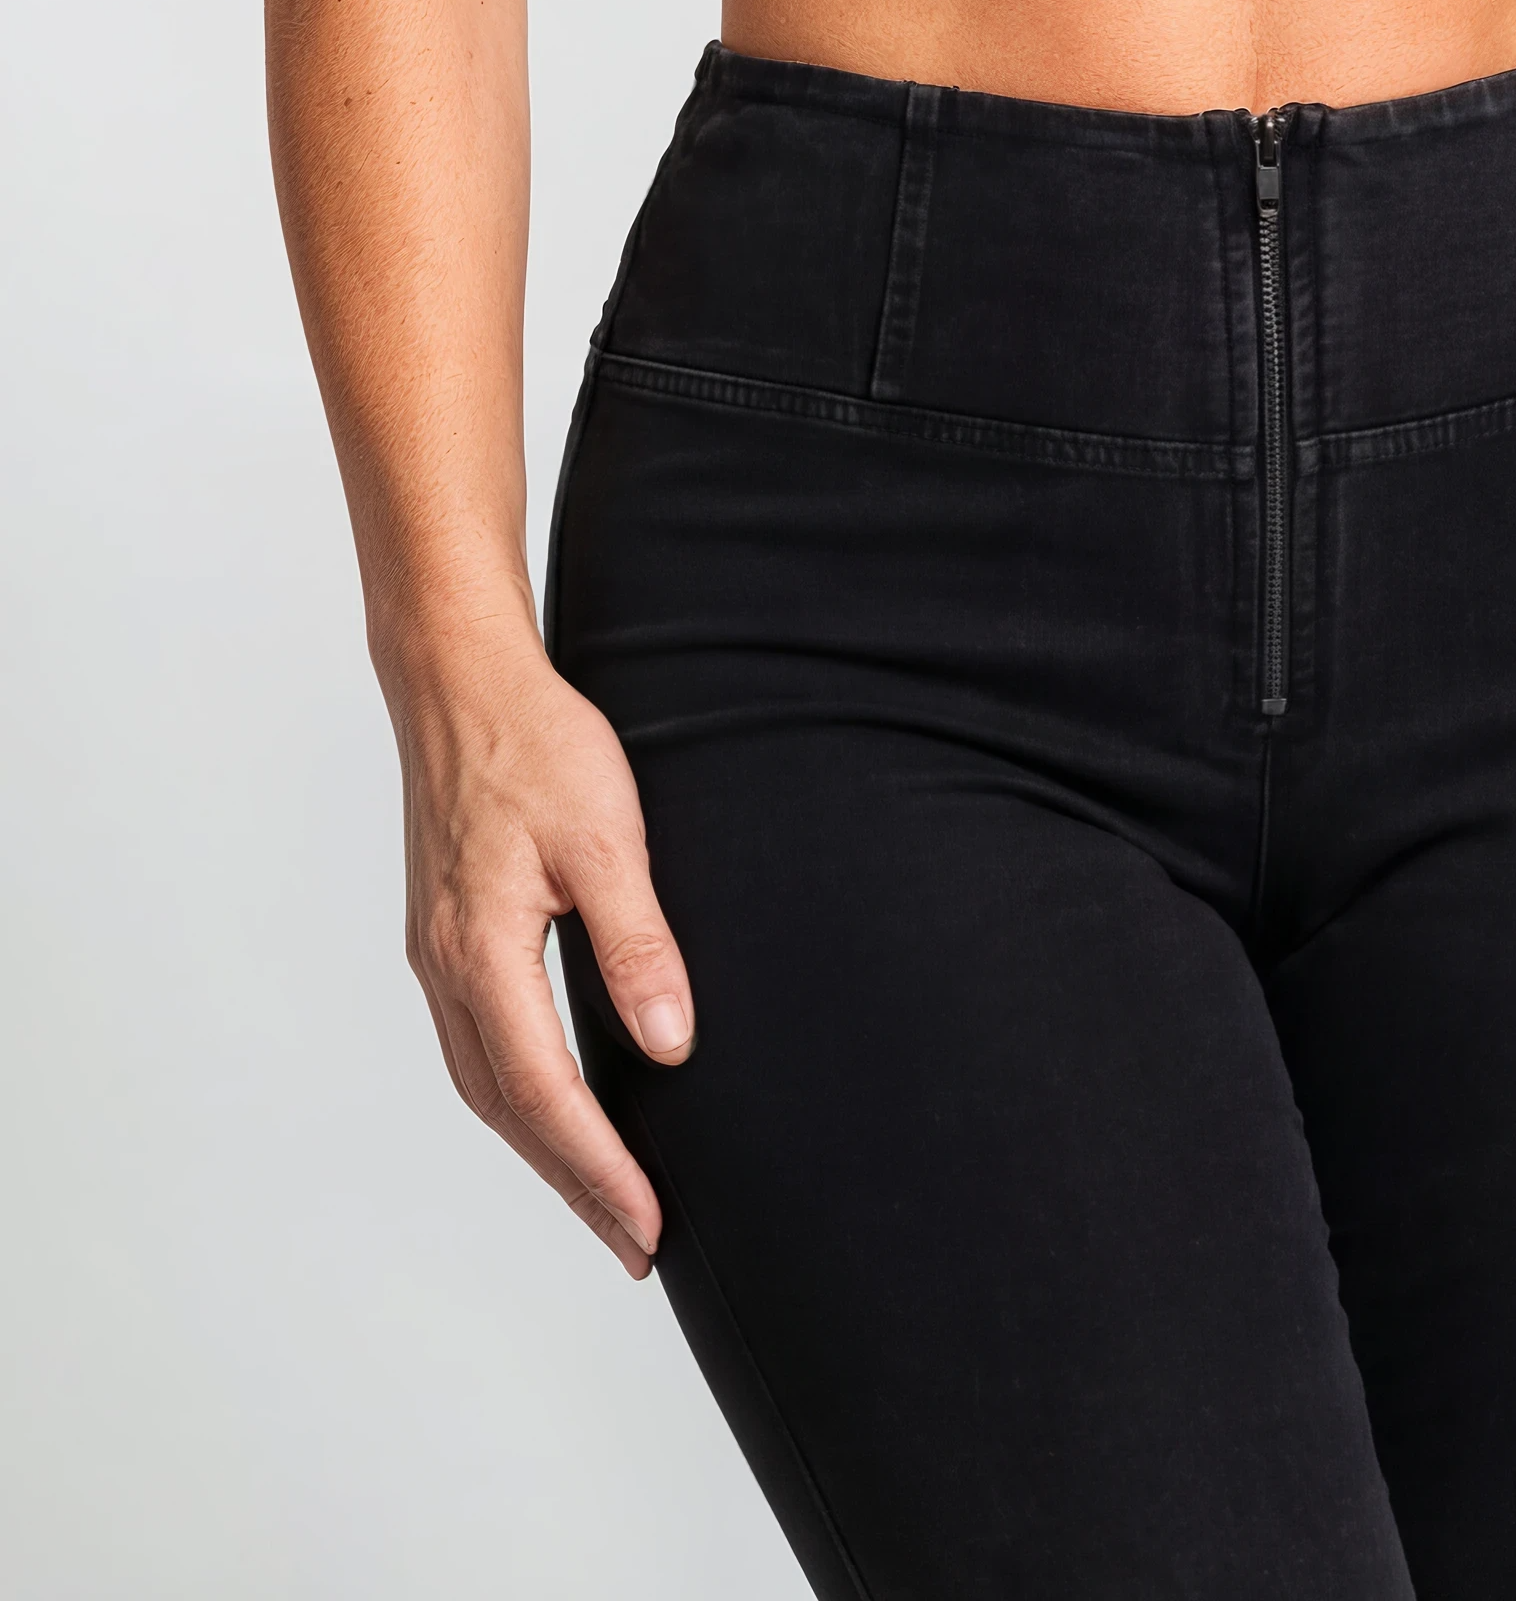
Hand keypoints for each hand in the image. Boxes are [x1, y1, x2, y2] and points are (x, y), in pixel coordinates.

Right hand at [393, 626, 694, 1277]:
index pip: (548, 1095)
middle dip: (573, 1183)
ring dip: (544, 1147)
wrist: (459, 679)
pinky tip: (556, 1104)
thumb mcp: (605, 834)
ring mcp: (437, 954)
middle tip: (634, 1244)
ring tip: (603, 1196)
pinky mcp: (444, 934)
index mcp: (482, 953)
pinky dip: (519, 1095)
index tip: (648, 1227)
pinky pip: (479, 1044)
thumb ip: (636, 941)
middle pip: (510, 1111)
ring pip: (487, 1085)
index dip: (599, 1170)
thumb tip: (670, 1046)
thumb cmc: (535, 742)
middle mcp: (446, 969)